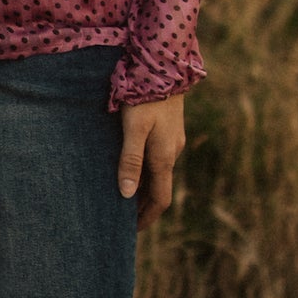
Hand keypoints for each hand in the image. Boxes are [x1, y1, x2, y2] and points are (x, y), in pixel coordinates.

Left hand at [118, 94, 183, 229]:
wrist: (164, 66)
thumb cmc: (144, 98)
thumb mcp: (134, 129)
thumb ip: (130, 160)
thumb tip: (127, 194)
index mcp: (165, 157)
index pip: (160, 200)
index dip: (147, 217)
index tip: (131, 231)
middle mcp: (173, 152)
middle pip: (160, 188)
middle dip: (143, 205)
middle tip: (123, 217)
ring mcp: (174, 139)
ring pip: (160, 172)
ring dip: (145, 186)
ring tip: (124, 194)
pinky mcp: (170, 127)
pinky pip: (160, 157)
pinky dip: (147, 169)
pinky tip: (133, 164)